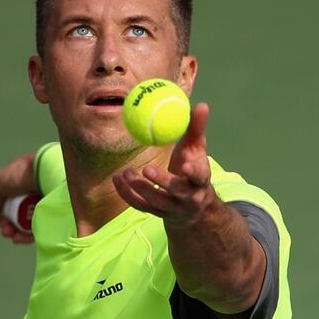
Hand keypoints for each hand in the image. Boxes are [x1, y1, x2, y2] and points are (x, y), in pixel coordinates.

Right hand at [0, 153, 36, 243]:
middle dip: (9, 228)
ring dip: (18, 234)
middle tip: (6, 230)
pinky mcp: (51, 214)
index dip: (2, 217)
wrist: (44, 170)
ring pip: (29, 226)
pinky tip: (22, 237)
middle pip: (18, 219)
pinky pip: (40, 228)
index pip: (9, 208)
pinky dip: (30, 235)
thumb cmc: (21, 173)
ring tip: (13, 236)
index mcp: (19, 188)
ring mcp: (42, 205)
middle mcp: (31, 196)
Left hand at [113, 103, 213, 225]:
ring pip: (155, 201)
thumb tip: (202, 104)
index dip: (193, 172)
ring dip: (140, 187)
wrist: (192, 205)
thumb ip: (197, 129)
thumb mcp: (197, 150)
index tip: (185, 164)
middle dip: (162, 181)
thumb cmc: (193, 169)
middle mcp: (188, 198)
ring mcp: (172, 208)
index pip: (200, 177)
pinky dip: (126, 193)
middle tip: (147, 168)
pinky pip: (140, 205)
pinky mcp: (157, 214)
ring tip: (127, 172)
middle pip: (176, 192)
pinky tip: (116, 179)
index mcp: (200, 181)